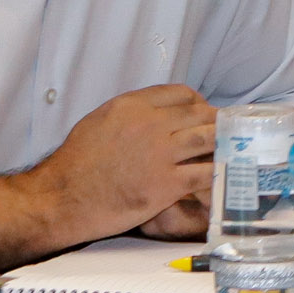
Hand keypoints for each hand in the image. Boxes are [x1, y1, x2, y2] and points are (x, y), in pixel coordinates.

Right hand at [35, 84, 216, 241]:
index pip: (181, 93)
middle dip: (216, 121)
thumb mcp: (99, 121)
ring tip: (232, 148)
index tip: (203, 112)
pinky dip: (219, 174)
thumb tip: (157, 110)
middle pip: (201, 114)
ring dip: (224, 143)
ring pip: (209, 139)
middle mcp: (149, 124)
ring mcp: (160, 154)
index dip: (198, 102)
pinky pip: (205, 174)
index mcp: (132, 105)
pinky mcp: (166, 184)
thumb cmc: (75, 164)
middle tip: (225, 131)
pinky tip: (224, 175)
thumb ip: (131, 111)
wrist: (61, 199)